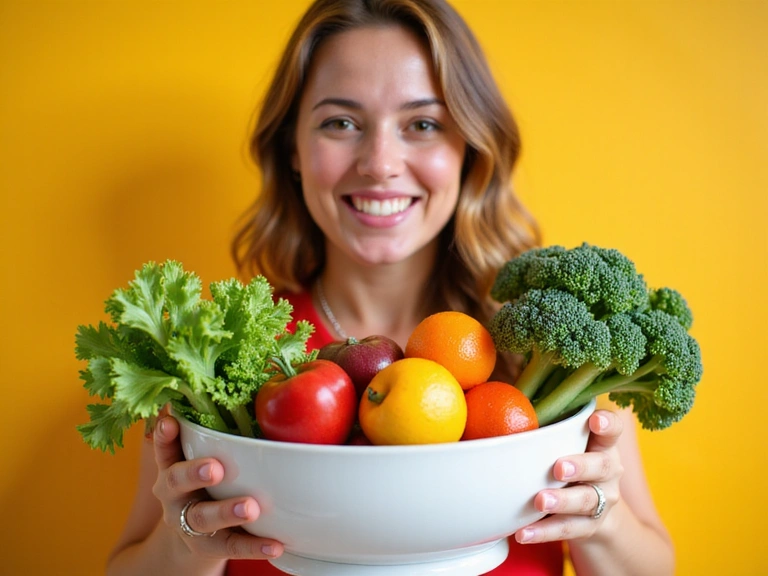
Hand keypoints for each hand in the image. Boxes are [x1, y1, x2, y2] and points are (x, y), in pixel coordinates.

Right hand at [151, 411, 284, 559]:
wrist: (189, 542)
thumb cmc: (201, 485)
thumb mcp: (196, 458)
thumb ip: (206, 430)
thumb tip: (227, 380)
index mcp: (171, 467)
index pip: (163, 448)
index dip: (163, 436)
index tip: (169, 421)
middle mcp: (173, 495)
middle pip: (175, 483)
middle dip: (193, 473)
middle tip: (215, 467)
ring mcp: (188, 523)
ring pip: (203, 518)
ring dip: (226, 511)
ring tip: (251, 506)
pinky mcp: (208, 547)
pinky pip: (232, 546)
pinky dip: (254, 545)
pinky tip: (275, 543)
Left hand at [514, 409, 623, 543]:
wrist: (597, 515)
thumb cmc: (574, 465)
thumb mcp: (569, 444)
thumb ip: (549, 426)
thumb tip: (498, 399)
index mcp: (603, 445)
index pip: (613, 429)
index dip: (608, 423)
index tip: (595, 420)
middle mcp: (609, 471)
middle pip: (603, 466)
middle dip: (581, 466)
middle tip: (559, 467)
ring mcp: (603, 500)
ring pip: (586, 500)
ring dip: (562, 500)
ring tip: (540, 501)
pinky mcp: (590, 526)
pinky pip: (568, 529)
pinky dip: (544, 532)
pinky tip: (523, 533)